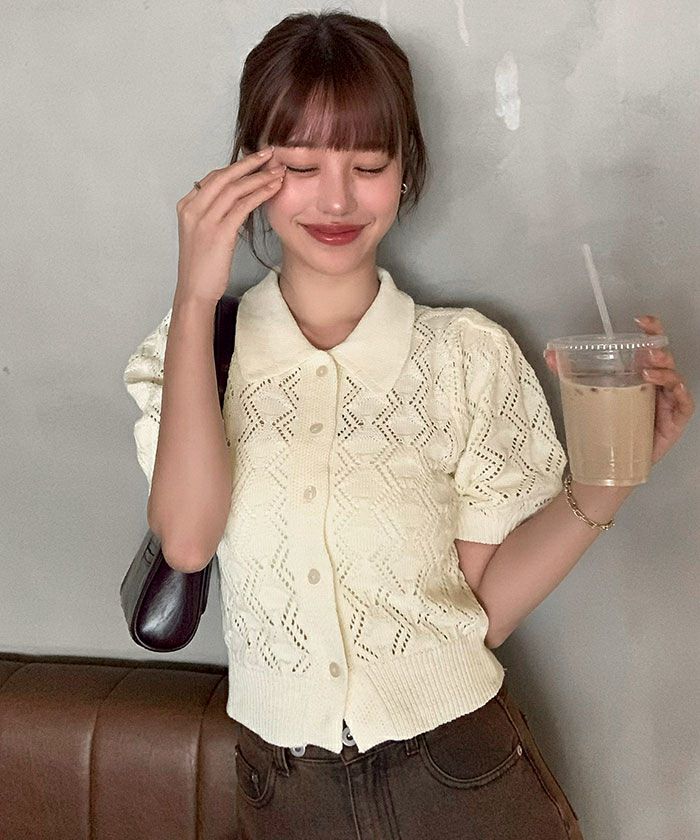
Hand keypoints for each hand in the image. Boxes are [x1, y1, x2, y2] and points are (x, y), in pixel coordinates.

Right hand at [173, 146, 285, 305]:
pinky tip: (274, 189)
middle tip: (271, 154)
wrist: (195, 290)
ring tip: (279, 171)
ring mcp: (205, 220)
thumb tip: (235, 201)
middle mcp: (193, 209)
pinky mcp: (219, 233)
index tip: (257, 161)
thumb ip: (213, 215)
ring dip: (260, 177)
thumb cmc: (202, 267)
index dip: (237, 167)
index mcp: (187, 207)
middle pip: (224, 176)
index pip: (214, 178)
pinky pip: (243, 206)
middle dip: (250, 163)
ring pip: (235, 189)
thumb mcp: (202, 235)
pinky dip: (260, 194)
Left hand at [543, 315, 694, 466]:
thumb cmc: (606, 427)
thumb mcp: (588, 396)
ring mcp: (666, 401)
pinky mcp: (674, 420)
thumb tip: (551, 356)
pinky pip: (684, 403)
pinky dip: (678, 392)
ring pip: (674, 377)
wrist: (610, 463)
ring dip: (665, 370)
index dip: (651, 330)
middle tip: (644, 351)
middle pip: (665, 358)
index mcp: (639, 374)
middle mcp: (656, 384)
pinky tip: (667, 388)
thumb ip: (569, 374)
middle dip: (658, 350)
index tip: (642, 320)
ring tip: (647, 370)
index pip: (650, 346)